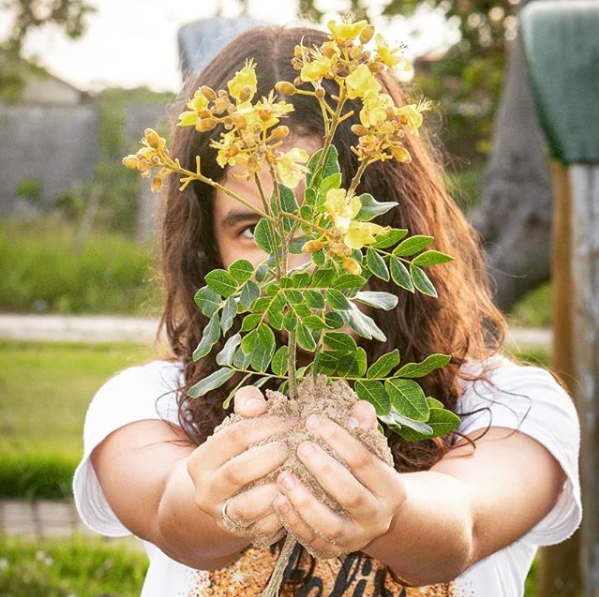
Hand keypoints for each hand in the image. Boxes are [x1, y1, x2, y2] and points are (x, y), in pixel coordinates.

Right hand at [186, 386, 294, 542]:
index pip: (234, 436)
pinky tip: (302, 493)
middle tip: (294, 446)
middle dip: (271, 456)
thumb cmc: (239, 450)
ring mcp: (224, 516)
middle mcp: (206, 492)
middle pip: (238, 472)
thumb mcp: (237, 423)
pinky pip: (266, 528)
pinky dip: (286, 512)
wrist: (223, 497)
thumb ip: (247, 403)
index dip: (266, 425)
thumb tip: (257, 407)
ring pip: (249, 506)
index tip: (292, 420)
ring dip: (278, 488)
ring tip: (298, 470)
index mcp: (200, 461)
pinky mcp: (244, 535)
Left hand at [273, 402, 406, 557]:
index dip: (340, 439)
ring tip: (283, 477)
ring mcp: (356, 539)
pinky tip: (278, 500)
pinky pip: (313, 541)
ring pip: (331, 525)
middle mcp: (378, 517)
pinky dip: (294, 522)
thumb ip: (364, 423)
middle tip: (300, 447)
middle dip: (324, 470)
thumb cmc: (364, 469)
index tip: (312, 420)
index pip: (366, 461)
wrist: (371, 514)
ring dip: (305, 501)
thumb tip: (357, 410)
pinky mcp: (334, 552)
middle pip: (351, 495)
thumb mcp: (371, 446)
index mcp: (391, 488)